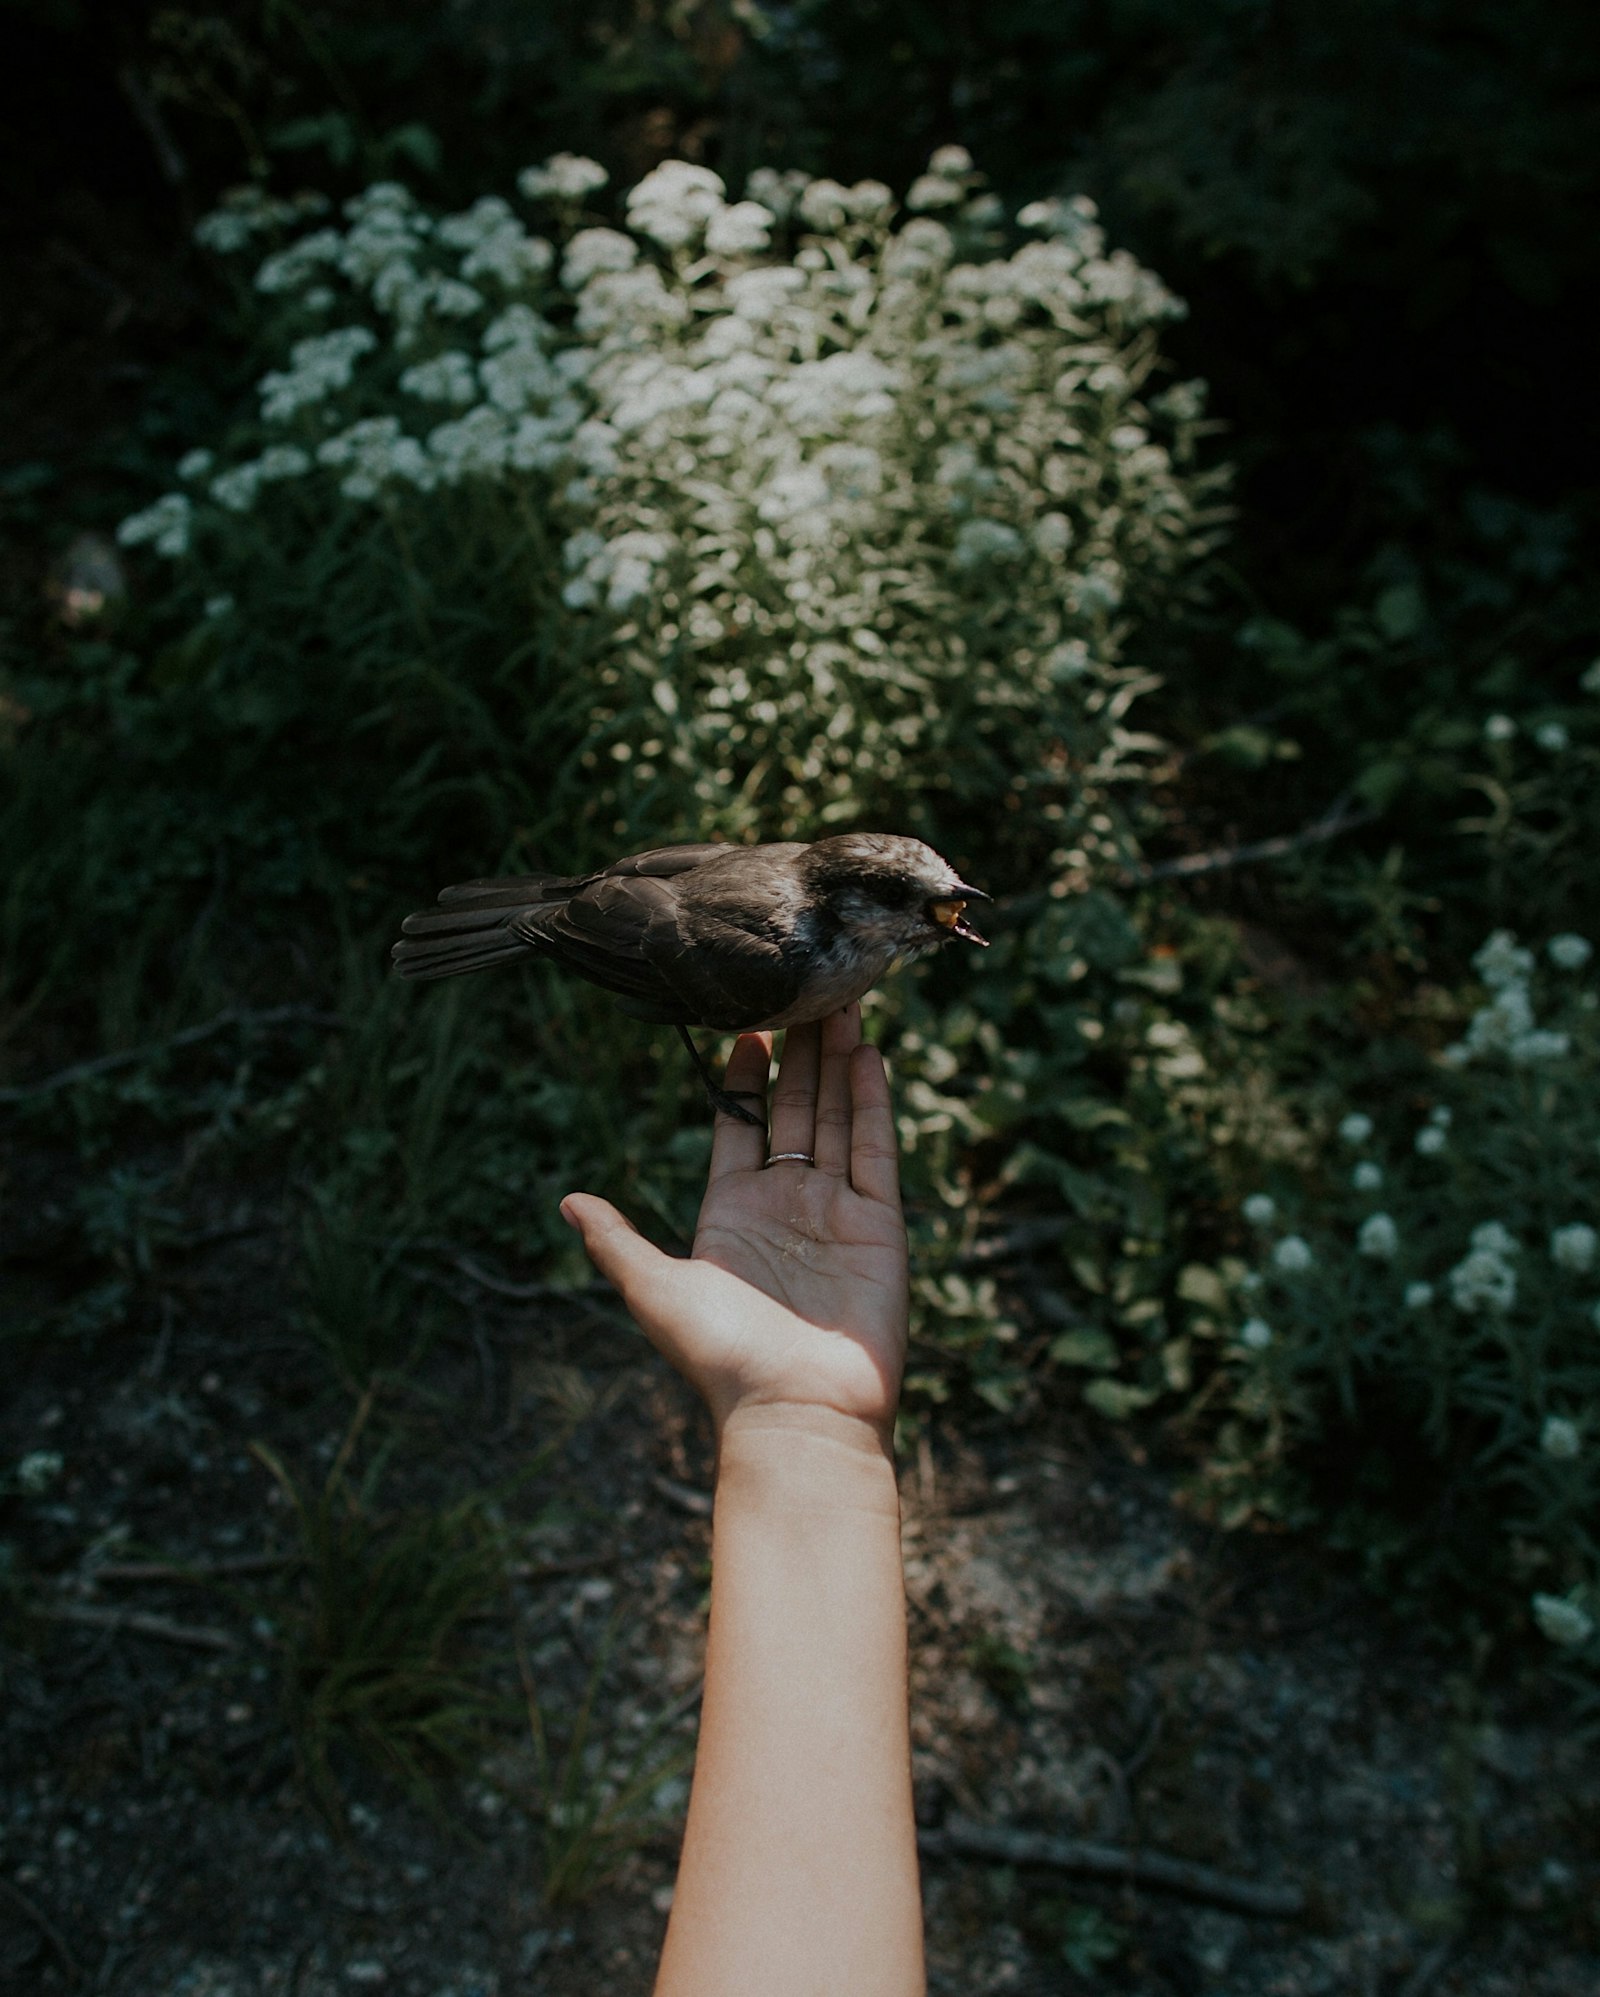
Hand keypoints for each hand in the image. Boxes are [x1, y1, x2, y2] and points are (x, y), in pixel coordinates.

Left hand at [560, 1004, 908, 1443]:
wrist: (796, 1413)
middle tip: (799, 990)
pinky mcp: (880, 1224)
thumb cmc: (721, 1359)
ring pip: (835, 1117)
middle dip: (798, 1053)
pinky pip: (875, 1148)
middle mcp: (786, 1203)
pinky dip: (871, 1101)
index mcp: (732, 1212)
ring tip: (837, 1002)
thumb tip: (568, 1200)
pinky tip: (868, 1054)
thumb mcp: (654, 1290)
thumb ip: (616, 1242)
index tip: (745, 1024)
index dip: (745, 1076)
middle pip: (794, 1110)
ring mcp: (835, 1211)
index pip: (740, 1126)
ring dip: (837, 1061)